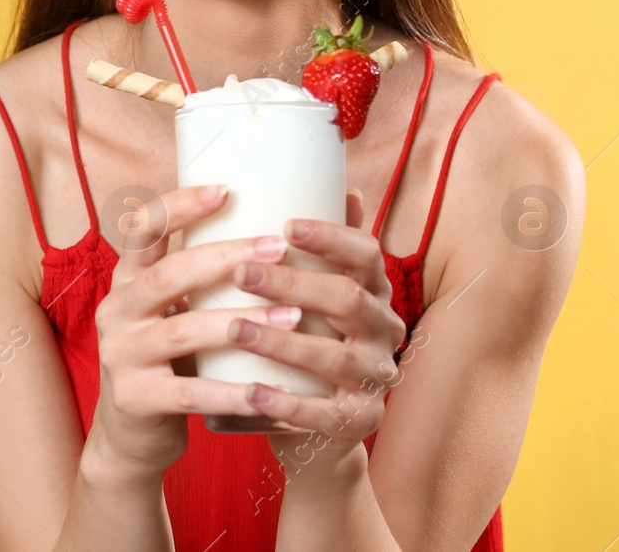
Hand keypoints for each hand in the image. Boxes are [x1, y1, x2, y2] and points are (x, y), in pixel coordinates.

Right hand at [81, 184, 303, 487]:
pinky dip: (232, 391)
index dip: (179, 206)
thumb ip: (200, 278)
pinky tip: (271, 388)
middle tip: (278, 246)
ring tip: (293, 316)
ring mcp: (122, 355)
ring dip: (242, 321)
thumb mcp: (171, 312)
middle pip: (169, 274)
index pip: (142, 229)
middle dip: (226, 257)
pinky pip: (191, 392)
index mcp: (127, 280)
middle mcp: (117, 310)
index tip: (226, 190)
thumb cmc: (170, 361)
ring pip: (183, 329)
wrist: (130, 435)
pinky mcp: (136, 399)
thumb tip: (272, 226)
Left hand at [220, 190, 407, 481]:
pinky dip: (285, 403)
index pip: (366, 255)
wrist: (319, 431)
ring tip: (234, 328)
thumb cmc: (307, 342)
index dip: (331, 237)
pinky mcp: (358, 424)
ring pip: (335, 357)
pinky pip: (323, 414)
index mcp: (373, 293)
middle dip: (293, 284)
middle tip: (242, 273)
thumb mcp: (315, 296)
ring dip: (282, 341)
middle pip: (347, 300)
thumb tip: (342, 186)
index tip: (285, 222)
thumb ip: (322, 250)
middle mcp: (383, 332)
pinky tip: (250, 391)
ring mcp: (374, 380)